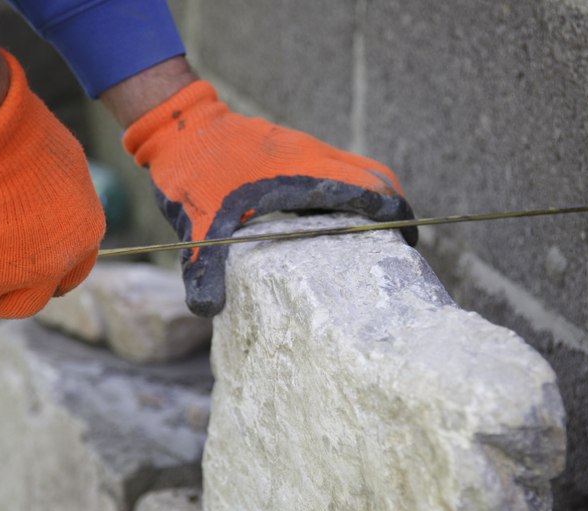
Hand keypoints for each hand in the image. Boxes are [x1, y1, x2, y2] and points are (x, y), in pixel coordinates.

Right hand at [0, 49, 104, 318]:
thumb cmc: (23, 137)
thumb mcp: (66, 164)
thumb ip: (66, 199)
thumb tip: (57, 206)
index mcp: (83, 238)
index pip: (73, 273)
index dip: (53, 274)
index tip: (35, 272)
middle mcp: (50, 267)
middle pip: (29, 301)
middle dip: (12, 295)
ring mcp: (5, 276)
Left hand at [122, 80, 415, 316]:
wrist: (178, 122)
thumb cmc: (193, 168)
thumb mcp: (197, 223)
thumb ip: (204, 266)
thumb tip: (208, 310)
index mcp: (304, 175)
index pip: (372, 190)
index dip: (397, 216)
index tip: (408, 245)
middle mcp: (314, 157)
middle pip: (377, 177)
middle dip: (394, 208)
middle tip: (395, 245)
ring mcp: (305, 150)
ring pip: (359, 169)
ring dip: (372, 199)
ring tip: (369, 238)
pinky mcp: (294, 150)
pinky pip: (337, 168)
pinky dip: (348, 192)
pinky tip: (328, 222)